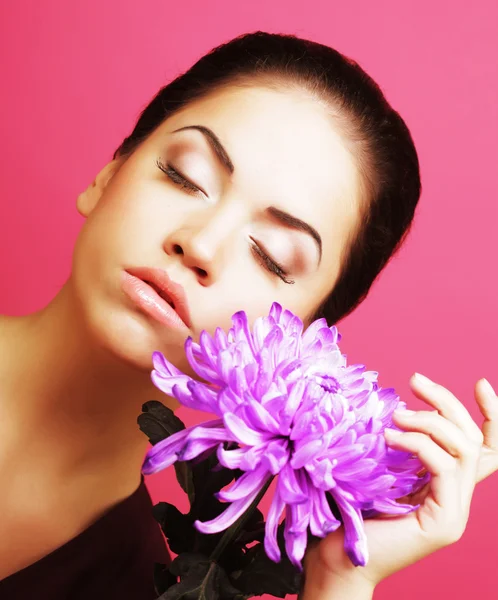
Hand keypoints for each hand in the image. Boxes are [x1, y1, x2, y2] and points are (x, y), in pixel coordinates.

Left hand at [302, 375, 497, 594]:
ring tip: (397, 415)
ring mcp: (454, 512)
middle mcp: (458, 498)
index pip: (486, 448)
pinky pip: (444, 467)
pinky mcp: (444, 522)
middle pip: (474, 439)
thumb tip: (401, 408)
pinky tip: (390, 437)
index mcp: (447, 485)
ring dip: (430, 421)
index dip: (491, 415)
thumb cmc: (353, 511)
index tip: (482, 383)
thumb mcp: (383, 469)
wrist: (339, 559)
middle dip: (447, 401)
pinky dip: (419, 444)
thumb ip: (403, 448)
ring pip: (465, 449)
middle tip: (415, 380)